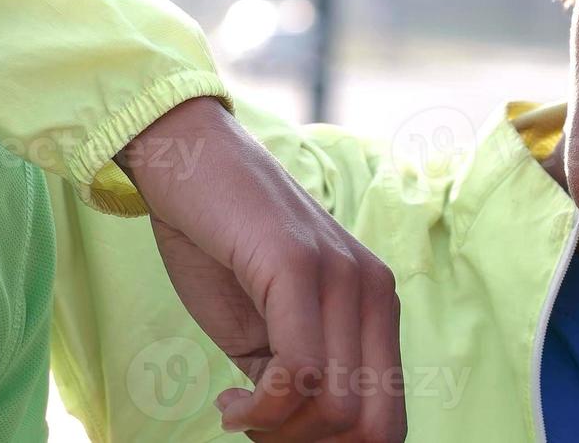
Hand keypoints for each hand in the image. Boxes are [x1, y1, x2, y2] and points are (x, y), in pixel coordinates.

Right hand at [117, 97, 405, 440]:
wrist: (188, 164)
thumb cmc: (222, 248)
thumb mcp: (268, 329)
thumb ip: (298, 376)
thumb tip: (304, 438)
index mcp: (376, 307)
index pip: (389, 419)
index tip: (277, 435)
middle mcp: (374, 292)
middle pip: (370, 426)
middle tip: (256, 426)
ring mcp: (342, 276)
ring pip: (336, 406)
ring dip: (277, 429)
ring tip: (240, 407)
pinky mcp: (299, 266)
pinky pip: (300, 371)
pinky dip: (260, 407)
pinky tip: (230, 398)